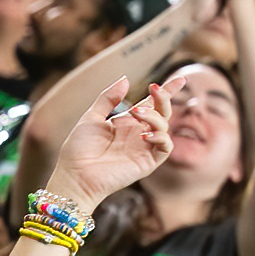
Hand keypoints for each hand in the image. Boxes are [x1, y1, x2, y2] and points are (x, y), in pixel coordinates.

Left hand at [47, 76, 179, 212]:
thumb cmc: (78, 150)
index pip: (151, 105)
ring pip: (164, 126)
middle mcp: (137, 135)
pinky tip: (144, 135)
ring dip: (154, 115)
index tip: (180, 80)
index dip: (166, 92)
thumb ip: (107, 99)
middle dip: (163, 98)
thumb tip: (126, 79)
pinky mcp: (147, 162)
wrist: (74, 176)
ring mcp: (143, 148)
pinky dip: (160, 137)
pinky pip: (165, 147)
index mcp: (125, 124)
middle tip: (154, 89)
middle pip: (161, 113)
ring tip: (136, 112)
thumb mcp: (91, 118)